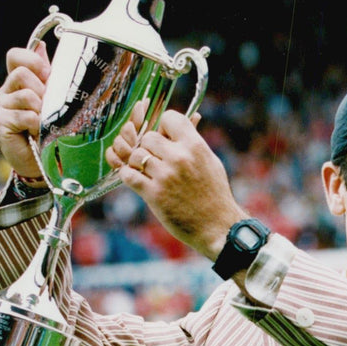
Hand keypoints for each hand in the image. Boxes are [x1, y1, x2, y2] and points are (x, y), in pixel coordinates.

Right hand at [0, 42, 50, 179]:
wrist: (44, 162)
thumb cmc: (49, 130)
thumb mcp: (51, 99)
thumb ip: (46, 75)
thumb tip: (41, 46)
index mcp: (16, 82)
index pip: (16, 56)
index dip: (33, 61)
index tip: (48, 76)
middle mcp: (5, 92)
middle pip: (21, 74)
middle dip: (41, 90)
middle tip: (47, 109)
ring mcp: (0, 108)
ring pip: (26, 96)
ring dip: (42, 112)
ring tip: (43, 125)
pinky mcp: (0, 123)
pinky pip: (26, 116)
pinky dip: (38, 126)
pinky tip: (37, 134)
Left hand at [106, 107, 245, 259]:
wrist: (218, 227)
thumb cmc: (215, 195)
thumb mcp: (210, 161)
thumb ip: (195, 142)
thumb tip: (193, 118)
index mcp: (195, 145)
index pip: (169, 117)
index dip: (163, 126)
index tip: (165, 138)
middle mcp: (180, 157)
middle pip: (148, 137)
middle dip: (148, 147)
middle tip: (155, 160)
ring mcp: (166, 176)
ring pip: (136, 155)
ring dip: (137, 163)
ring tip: (147, 172)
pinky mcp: (155, 194)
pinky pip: (129, 175)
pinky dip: (129, 176)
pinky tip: (138, 181)